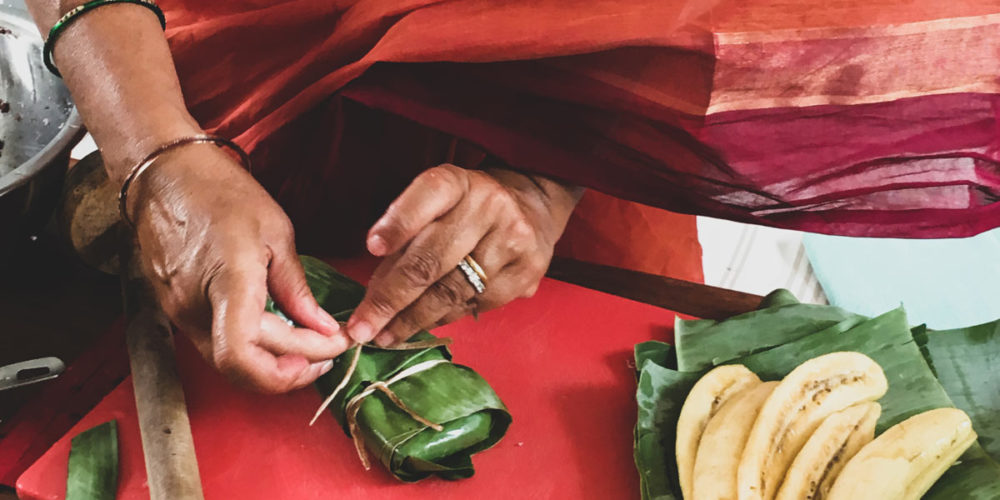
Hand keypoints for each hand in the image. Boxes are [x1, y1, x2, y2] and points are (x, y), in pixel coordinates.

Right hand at [128, 142, 351, 392]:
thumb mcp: (276, 233)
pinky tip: (278, 331)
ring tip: (310, 344)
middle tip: (330, 351)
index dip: (288, 372)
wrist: (163, 174)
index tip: (326, 353)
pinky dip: (252, 347)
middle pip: (244, 366)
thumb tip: (322, 327)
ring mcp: (179, 312)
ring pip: (230, 361)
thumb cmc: (219, 192)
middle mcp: (195, 306)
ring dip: (274, 362)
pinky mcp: (175, 310)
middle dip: (295, 367)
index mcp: (226, 282)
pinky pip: (217, 343)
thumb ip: (296, 288)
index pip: (243, 358)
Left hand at [346, 164, 581, 345]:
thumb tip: (375, 291)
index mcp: (460, 182)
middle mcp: (489, 206)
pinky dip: (442, 318)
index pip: (428, 194)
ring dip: (412, 319)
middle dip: (391, 298)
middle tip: (362, 328)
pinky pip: (473, 305)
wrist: (534, 208)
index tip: (371, 247)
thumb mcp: (438, 203)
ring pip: (451, 291)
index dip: (399, 222)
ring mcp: (512, 241)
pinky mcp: (526, 274)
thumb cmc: (469, 208)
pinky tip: (423, 324)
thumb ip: (408, 236)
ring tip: (385, 335)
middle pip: (432, 259)